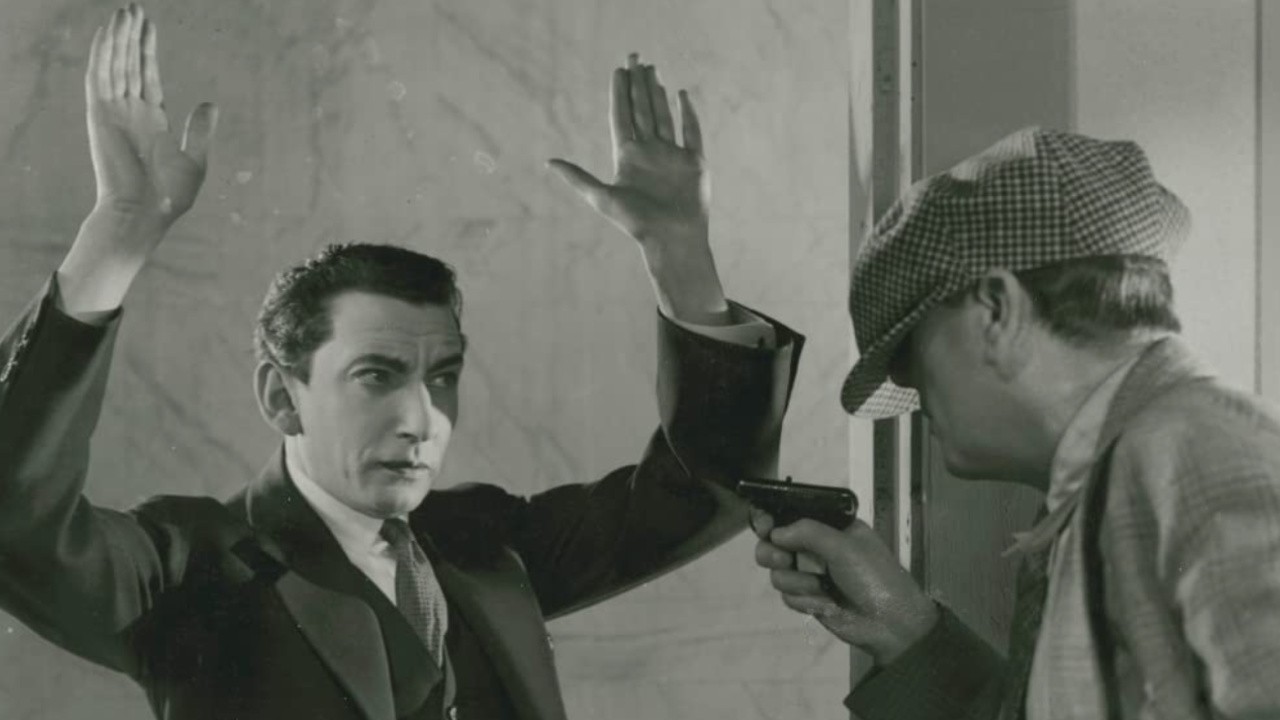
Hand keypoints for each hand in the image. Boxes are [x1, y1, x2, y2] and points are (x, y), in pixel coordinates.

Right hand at [86, 3, 215, 236]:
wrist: (145, 213)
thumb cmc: (169, 196)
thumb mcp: (194, 159)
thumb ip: (200, 130)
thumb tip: (210, 102)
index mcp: (151, 121)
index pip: (146, 76)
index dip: (146, 50)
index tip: (148, 26)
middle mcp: (130, 113)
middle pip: (129, 64)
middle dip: (131, 36)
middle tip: (134, 7)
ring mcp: (114, 112)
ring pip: (114, 65)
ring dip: (118, 38)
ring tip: (125, 11)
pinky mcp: (101, 115)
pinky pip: (100, 77)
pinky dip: (103, 54)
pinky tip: (109, 32)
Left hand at [549, 55, 728, 324]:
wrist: (673, 239)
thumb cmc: (637, 223)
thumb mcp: (602, 198)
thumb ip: (578, 178)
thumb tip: (548, 163)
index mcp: (627, 157)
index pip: (622, 117)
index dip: (620, 93)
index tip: (618, 70)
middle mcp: (649, 152)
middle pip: (642, 110)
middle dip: (638, 84)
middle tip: (634, 58)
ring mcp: (671, 155)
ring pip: (663, 115)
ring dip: (657, 93)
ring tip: (652, 70)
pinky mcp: (693, 161)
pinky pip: (691, 131)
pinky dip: (687, 113)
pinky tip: (681, 95)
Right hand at [752, 509, 939, 665]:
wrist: (891, 624)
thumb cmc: (875, 577)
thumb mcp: (845, 547)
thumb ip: (808, 532)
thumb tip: (775, 533)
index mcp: (831, 527)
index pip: (793, 515)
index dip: (773, 519)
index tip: (765, 528)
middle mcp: (817, 547)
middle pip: (774, 543)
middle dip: (774, 552)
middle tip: (782, 559)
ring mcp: (811, 574)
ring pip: (778, 571)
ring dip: (795, 580)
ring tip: (817, 586)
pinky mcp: (809, 599)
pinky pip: (787, 595)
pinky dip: (804, 599)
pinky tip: (825, 603)